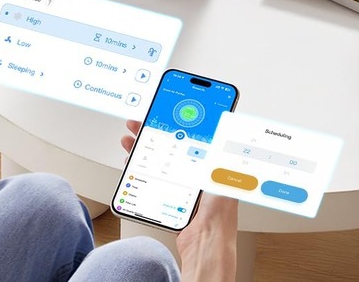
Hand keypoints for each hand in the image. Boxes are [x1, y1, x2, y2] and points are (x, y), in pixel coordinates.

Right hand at [121, 120, 237, 281]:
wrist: (206, 243)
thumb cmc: (220, 213)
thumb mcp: (221, 172)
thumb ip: (220, 153)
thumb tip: (229, 129)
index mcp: (210, 167)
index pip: (190, 138)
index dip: (174, 125)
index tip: (161, 115)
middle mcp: (196, 177)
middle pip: (170, 149)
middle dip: (152, 136)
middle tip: (137, 126)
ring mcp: (181, 189)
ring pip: (158, 164)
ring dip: (142, 153)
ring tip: (130, 142)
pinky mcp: (169, 202)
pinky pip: (153, 183)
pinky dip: (142, 174)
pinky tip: (134, 167)